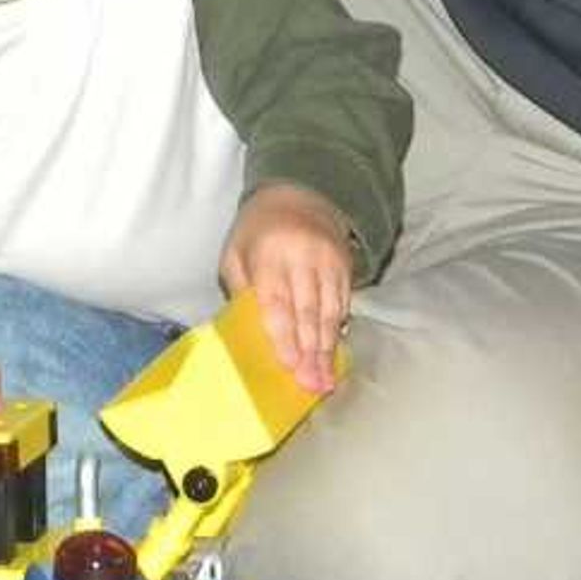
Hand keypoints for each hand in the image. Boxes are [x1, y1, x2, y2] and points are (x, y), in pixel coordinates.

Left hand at [219, 184, 353, 392]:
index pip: (277, 301)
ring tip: (324, 380)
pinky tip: (334, 354)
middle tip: (310, 385)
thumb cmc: (257, 231)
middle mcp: (303, 257)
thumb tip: (250, 329)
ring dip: (326, 349)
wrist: (299, 194)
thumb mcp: (235, 252)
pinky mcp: (345, 266)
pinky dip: (338, 331)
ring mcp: (329, 261)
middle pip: (308, 312)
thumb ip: (240, 288)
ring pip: (330, 312)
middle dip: (309, 353)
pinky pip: (344, 303)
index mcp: (269, 253)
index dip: (284, 335)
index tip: (288, 364)